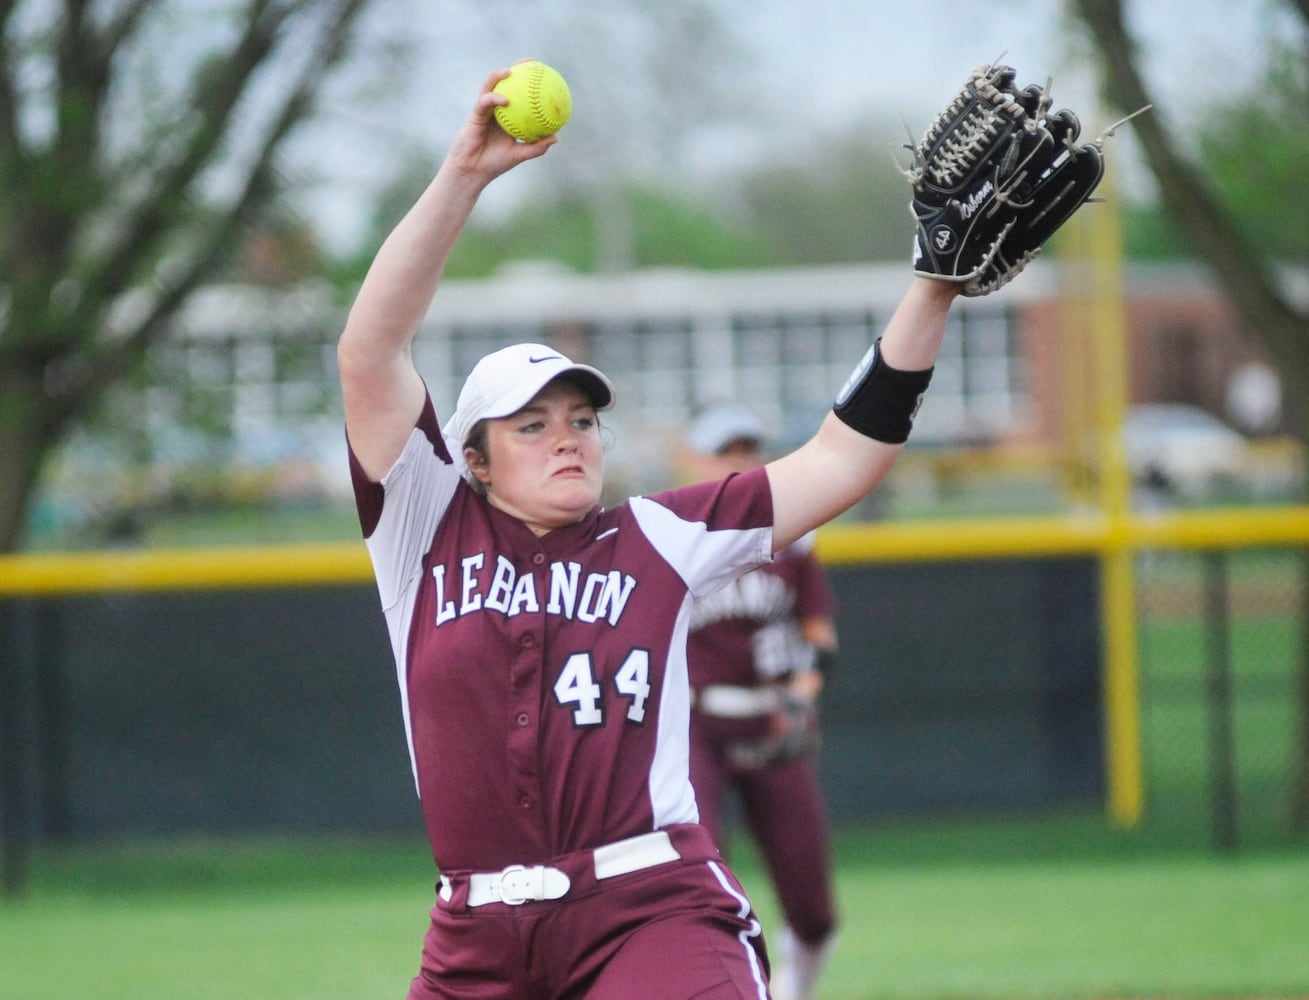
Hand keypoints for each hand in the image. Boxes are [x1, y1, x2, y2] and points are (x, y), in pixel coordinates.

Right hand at [444, 65, 558, 188]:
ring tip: (509, 71)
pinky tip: (505, 100)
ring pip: (489, 87)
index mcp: (506, 115)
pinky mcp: (474, 114)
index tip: (543, 73)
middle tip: (529, 61)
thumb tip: (556, 137)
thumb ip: (536, 146)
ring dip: (497, 76)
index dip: (528, 82)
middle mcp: (495, 109)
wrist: (473, 171)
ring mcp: (483, 110)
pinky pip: (484, 102)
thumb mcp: (519, 154)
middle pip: (503, 83)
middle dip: (514, 68)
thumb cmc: (494, 163)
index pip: (518, 94)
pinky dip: (494, 99)